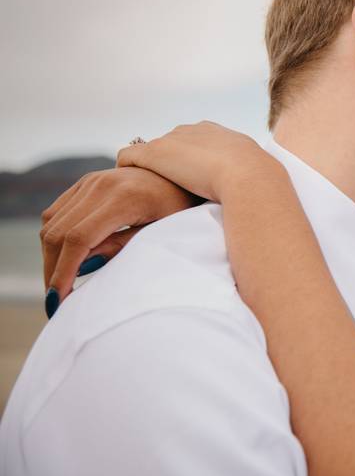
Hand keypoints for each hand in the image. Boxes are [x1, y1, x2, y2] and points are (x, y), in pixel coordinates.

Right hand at [40, 167, 200, 311]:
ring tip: (59, 282)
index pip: (79, 238)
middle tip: (55, 300)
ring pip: (52, 222)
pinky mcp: (87, 181)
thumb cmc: (181, 207)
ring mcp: (92, 180)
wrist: (184, 175)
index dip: (64, 271)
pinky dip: (53, 236)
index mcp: (124, 198)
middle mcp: (102, 185)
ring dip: (50, 255)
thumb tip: (83, 267)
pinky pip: (56, 211)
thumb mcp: (160, 231)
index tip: (58, 299)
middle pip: (59, 232)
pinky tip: (63, 258)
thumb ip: (122, 247)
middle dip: (52, 269)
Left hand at [115, 122, 280, 202]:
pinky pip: (127, 158)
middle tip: (167, 191)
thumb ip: (245, 173)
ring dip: (148, 170)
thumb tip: (256, 188)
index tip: (190, 182)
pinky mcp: (153, 153)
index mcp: (216, 133)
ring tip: (145, 193)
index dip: (190, 163)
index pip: (194, 144)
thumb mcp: (254, 171)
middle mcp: (192, 130)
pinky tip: (128, 189)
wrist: (249, 176)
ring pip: (150, 153)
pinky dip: (126, 170)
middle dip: (168, 165)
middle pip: (170, 146)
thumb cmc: (258, 181)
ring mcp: (171, 140)